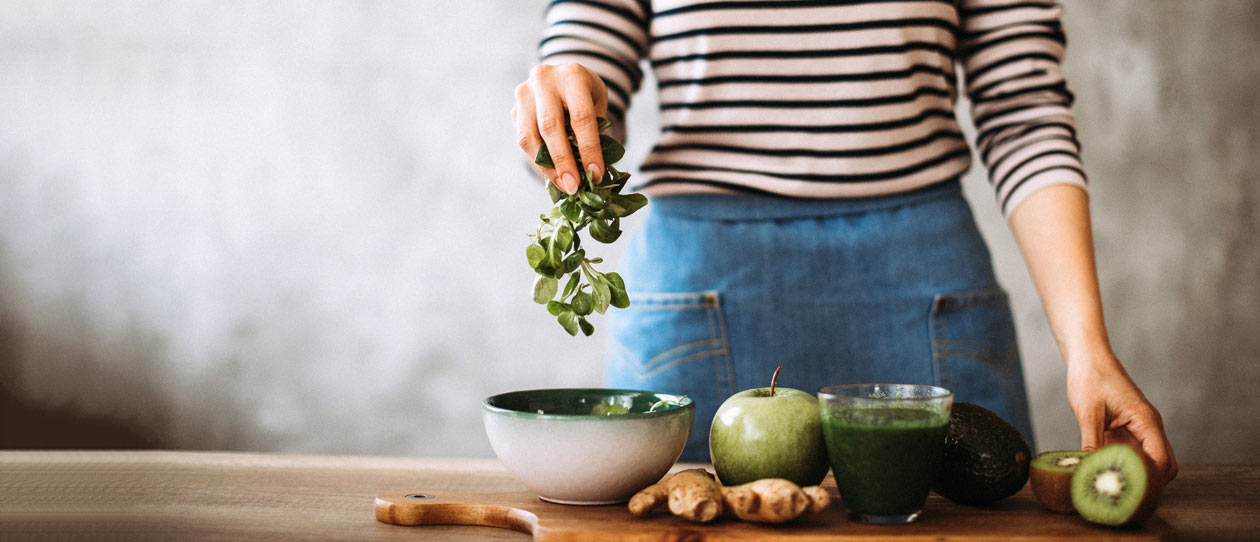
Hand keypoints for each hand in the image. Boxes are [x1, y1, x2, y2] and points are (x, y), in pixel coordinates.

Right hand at [511, 63, 608, 194]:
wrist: (561, 77)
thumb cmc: (585, 94)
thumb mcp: (597, 103)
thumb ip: (595, 131)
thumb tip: (591, 173)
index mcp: (572, 75)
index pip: (581, 117)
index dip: (589, 149)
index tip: (596, 174)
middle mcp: (543, 80)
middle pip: (550, 127)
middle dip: (563, 161)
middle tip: (574, 187)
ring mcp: (524, 94)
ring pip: (529, 137)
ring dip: (546, 166)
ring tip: (563, 185)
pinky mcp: (514, 109)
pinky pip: (523, 141)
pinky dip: (538, 161)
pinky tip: (553, 174)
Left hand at [1066, 350, 1177, 481]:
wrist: (1088, 358)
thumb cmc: (1090, 378)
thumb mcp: (1088, 412)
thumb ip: (1092, 442)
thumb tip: (1091, 469)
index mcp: (1147, 421)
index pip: (1162, 460)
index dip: (1149, 479)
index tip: (1129, 490)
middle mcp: (1149, 427)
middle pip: (1164, 465)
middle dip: (1148, 481)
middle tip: (1123, 491)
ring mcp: (1139, 430)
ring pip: (1149, 461)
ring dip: (1136, 472)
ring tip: (1113, 482)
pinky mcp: (1127, 430)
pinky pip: (1133, 454)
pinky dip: (1124, 464)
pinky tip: (1105, 470)